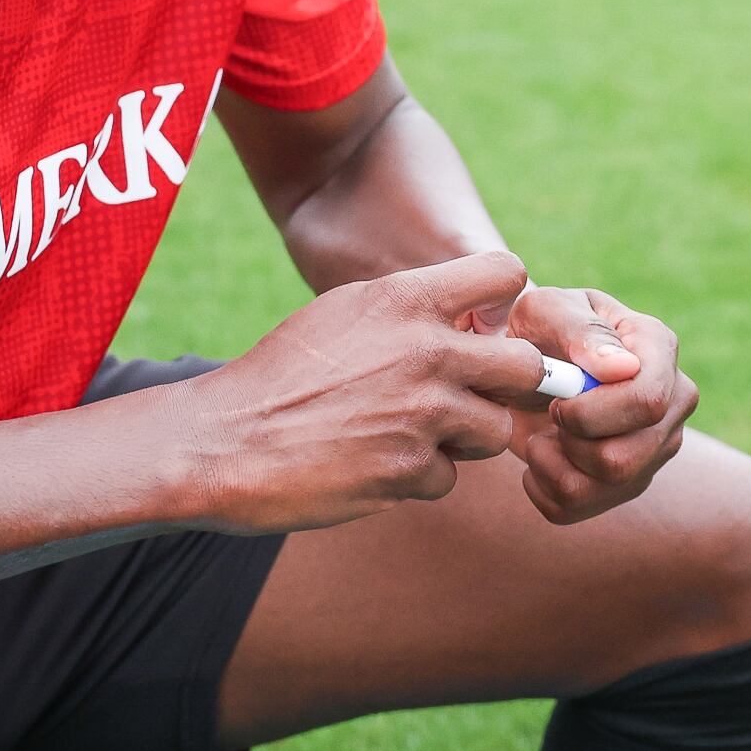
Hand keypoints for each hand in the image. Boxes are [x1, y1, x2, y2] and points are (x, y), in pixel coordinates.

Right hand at [175, 250, 553, 534]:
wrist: (223, 441)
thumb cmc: (283, 374)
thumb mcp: (345, 313)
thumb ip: (412, 310)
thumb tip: (475, 322)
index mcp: (407, 300)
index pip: (506, 272)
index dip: (503, 303)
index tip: (481, 329)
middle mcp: (426, 352)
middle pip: (527, 366)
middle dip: (507, 385)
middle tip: (471, 394)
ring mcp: (423, 415)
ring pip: (497, 431)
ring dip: (465, 438)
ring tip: (412, 431)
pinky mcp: (410, 472)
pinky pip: (450, 478)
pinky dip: (420, 477)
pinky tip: (376, 463)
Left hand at [493, 282, 696, 524]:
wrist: (524, 362)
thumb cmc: (538, 328)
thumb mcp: (546, 311)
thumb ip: (581, 332)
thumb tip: (622, 368)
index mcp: (659, 349)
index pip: (648, 402)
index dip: (592, 413)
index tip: (557, 400)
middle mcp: (672, 402)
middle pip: (625, 459)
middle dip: (570, 441)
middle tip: (550, 412)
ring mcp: (655, 447)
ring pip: (603, 487)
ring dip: (552, 463)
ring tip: (542, 432)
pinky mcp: (628, 482)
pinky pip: (577, 508)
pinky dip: (541, 486)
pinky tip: (542, 454)